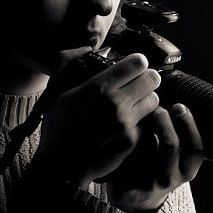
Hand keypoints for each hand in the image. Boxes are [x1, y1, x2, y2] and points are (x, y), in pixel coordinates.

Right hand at [30, 49, 161, 188]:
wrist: (63, 166)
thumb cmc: (59, 128)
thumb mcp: (58, 91)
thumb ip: (70, 63)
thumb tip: (87, 47)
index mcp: (99, 87)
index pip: (137, 63)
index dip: (137, 62)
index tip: (133, 66)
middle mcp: (116, 103)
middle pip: (152, 78)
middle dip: (146, 78)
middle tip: (138, 83)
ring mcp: (127, 123)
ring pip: (154, 99)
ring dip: (147, 98)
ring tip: (135, 103)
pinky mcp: (133, 140)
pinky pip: (148, 122)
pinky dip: (142, 120)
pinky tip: (129, 124)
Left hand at [106, 103, 204, 212]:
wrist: (136, 197)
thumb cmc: (157, 166)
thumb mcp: (175, 157)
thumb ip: (177, 134)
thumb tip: (173, 101)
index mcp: (187, 169)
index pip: (196, 147)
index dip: (188, 124)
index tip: (179, 105)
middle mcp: (171, 178)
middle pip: (171, 146)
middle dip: (164, 122)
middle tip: (157, 108)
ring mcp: (149, 183)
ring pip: (146, 151)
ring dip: (143, 130)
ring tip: (139, 116)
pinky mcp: (128, 185)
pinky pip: (126, 158)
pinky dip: (125, 141)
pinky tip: (122, 129)